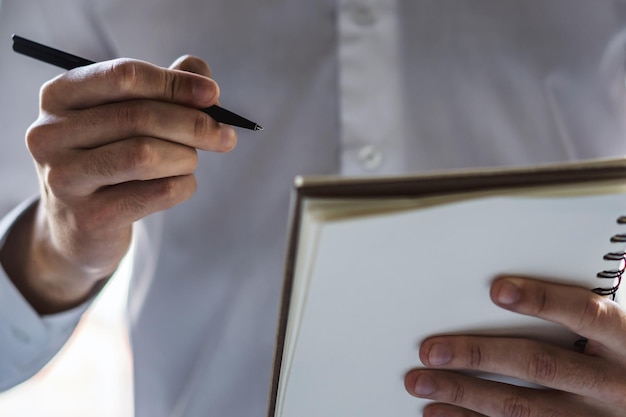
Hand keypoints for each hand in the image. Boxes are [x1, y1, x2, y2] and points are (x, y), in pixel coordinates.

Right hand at [0, 55, 235, 313]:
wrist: (77, 225)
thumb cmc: (109, 157)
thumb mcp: (126, 115)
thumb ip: (165, 87)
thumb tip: (203, 76)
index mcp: (60, 96)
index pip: (124, 77)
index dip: (175, 84)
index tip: (213, 94)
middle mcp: (50, 134)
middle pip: (140, 117)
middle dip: (194, 125)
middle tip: (226, 136)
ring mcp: (64, 178)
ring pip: (146, 155)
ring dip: (186, 157)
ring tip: (191, 161)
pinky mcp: (89, 217)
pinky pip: (158, 193)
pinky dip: (183, 185)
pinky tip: (181, 184)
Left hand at [404, 276, 625, 415]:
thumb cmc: (620, 359)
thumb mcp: (615, 334)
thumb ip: (573, 316)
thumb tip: (498, 293)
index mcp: (623, 340)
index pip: (584, 314)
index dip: (542, 300)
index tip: (498, 290)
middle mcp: (611, 383)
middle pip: (538, 364)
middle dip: (477, 355)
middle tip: (430, 350)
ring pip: (521, 408)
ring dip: (464, 394)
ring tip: (422, 383)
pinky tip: (440, 413)